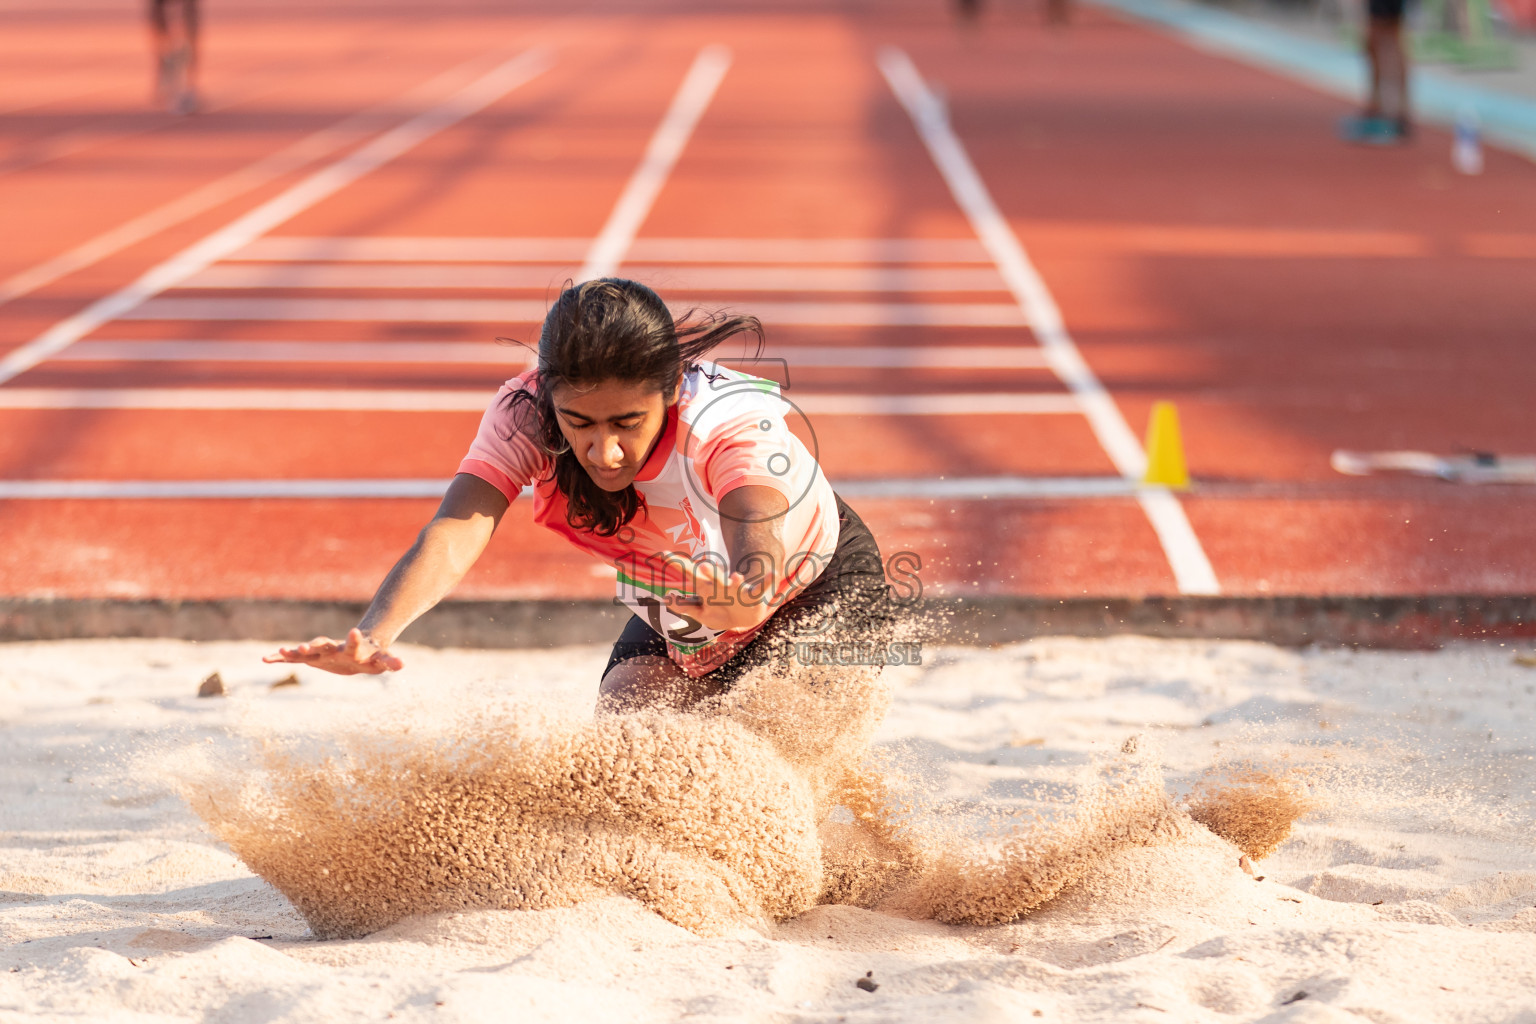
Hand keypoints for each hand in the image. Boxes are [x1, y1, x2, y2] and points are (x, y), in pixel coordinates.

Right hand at [262, 628, 402, 674]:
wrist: (359, 647)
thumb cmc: (372, 655)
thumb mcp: (381, 661)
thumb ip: (390, 662)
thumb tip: (402, 665)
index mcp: (352, 649)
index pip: (353, 644)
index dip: (354, 639)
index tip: (354, 631)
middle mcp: (334, 648)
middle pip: (323, 645)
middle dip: (314, 646)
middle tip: (303, 646)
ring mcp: (321, 652)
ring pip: (305, 651)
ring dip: (294, 652)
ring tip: (280, 652)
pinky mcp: (312, 658)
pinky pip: (294, 657)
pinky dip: (281, 658)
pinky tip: (266, 659)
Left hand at [664, 557, 774, 633]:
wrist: (746, 614)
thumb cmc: (719, 609)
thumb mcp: (701, 611)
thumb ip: (685, 605)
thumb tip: (666, 599)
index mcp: (706, 588)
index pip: (690, 574)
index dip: (677, 564)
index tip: (663, 553)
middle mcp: (720, 585)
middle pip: (711, 577)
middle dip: (708, 573)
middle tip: (702, 566)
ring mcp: (736, 589)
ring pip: (734, 585)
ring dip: (735, 581)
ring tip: (737, 577)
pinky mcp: (752, 595)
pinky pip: (761, 588)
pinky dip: (767, 581)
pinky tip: (772, 573)